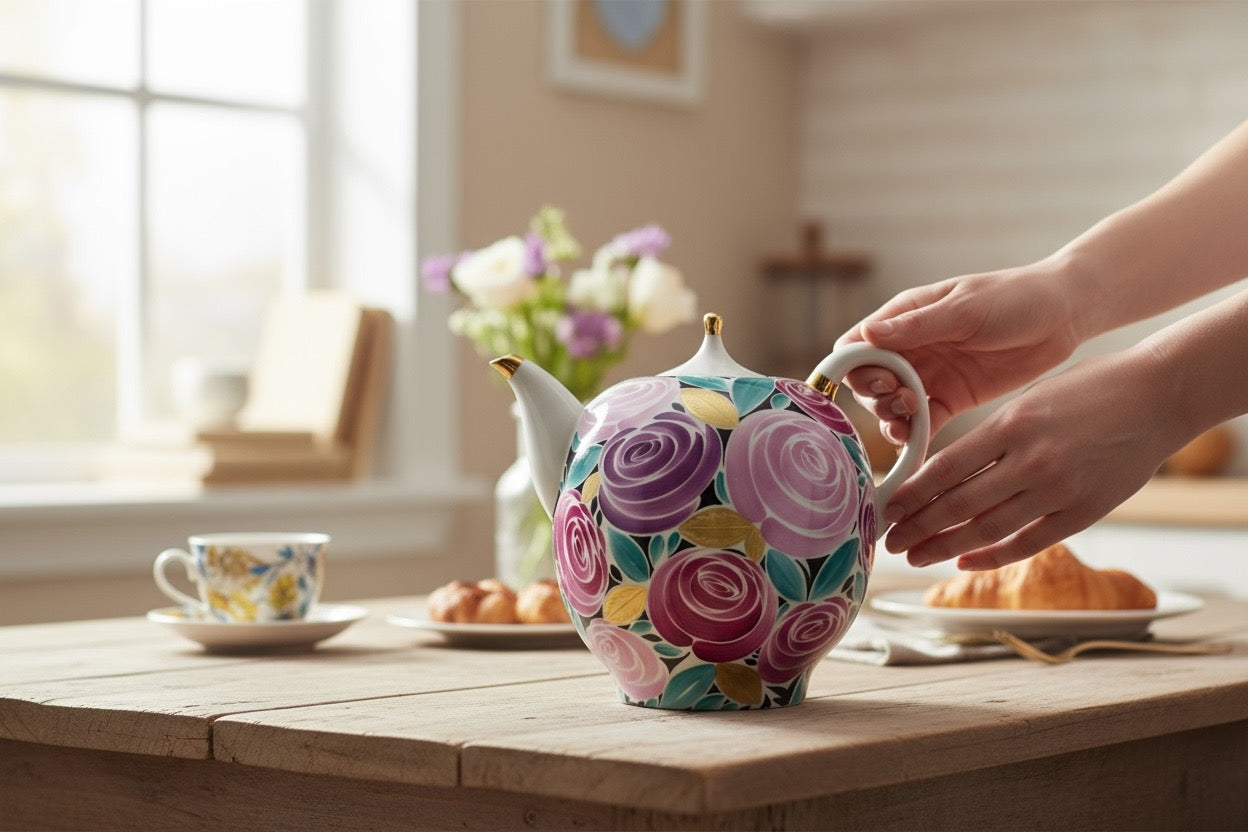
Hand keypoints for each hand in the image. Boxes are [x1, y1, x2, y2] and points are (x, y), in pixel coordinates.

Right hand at [836, 260, 1080, 442]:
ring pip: (890, 406)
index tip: (881, 378)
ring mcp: (929, 376)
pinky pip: (922, 423)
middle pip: (868, 382)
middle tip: (904, 400)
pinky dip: (914, 436)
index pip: (856, 345)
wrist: (1065, 316)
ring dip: (891, 418)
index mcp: (905, 317)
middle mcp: (911, 348)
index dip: (857, 367)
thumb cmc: (1015, 297)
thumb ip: (916, 326)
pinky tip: (915, 447)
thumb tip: (866, 335)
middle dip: (876, 397)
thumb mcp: (964, 308)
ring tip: (909, 423)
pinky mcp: (951, 400)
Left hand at [879, 347, 1179, 569]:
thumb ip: (991, 438)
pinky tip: (964, 560)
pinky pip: (1028, 542)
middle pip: (958, 503)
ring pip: (987, 528)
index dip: (911, 493)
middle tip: (890, 541)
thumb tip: (944, 473)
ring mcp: (1059, 489)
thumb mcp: (1029, 399)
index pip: (944, 467)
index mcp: (1011, 423)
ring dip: (944, 546)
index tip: (886, 508)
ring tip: (916, 555)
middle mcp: (1031, 459)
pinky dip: (992, 555)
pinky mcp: (1084, 511)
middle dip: (917, 526)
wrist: (1159, 396)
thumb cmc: (1089, 390)